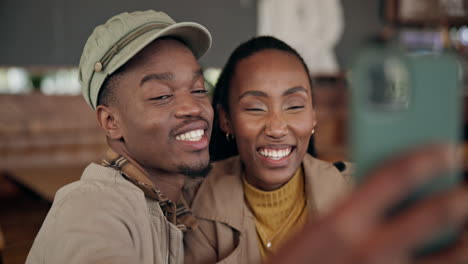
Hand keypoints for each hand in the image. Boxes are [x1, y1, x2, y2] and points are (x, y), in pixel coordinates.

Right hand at [268, 144, 467, 263]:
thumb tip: (397, 188)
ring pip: (453, 254)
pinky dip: (450, 260)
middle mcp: (370, 250)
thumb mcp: (318, 229)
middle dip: (461, 195)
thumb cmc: (300, 262)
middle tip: (466, 187)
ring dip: (466, 234)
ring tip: (465, 223)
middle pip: (436, 214)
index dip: (425, 157)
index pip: (394, 176)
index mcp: (340, 223)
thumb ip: (354, 207)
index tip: (446, 148)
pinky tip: (449, 252)